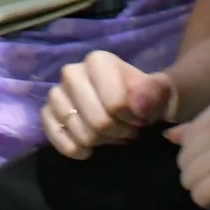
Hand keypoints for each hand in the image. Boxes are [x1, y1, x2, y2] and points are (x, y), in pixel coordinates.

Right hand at [43, 51, 181, 159]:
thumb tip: (137, 105)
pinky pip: (55, 135)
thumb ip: (154, 92)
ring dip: (99, 141)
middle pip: (97, 121)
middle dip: (116, 132)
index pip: (114, 103)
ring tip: (111, 135)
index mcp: (98, 61)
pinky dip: (74, 148)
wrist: (132, 107)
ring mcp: (56, 93)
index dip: (131, 118)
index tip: (139, 118)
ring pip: (78, 130)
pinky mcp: (47, 112)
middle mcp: (72, 72)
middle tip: (127, 130)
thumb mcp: (162, 91)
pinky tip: (88, 149)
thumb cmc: (147, 98)